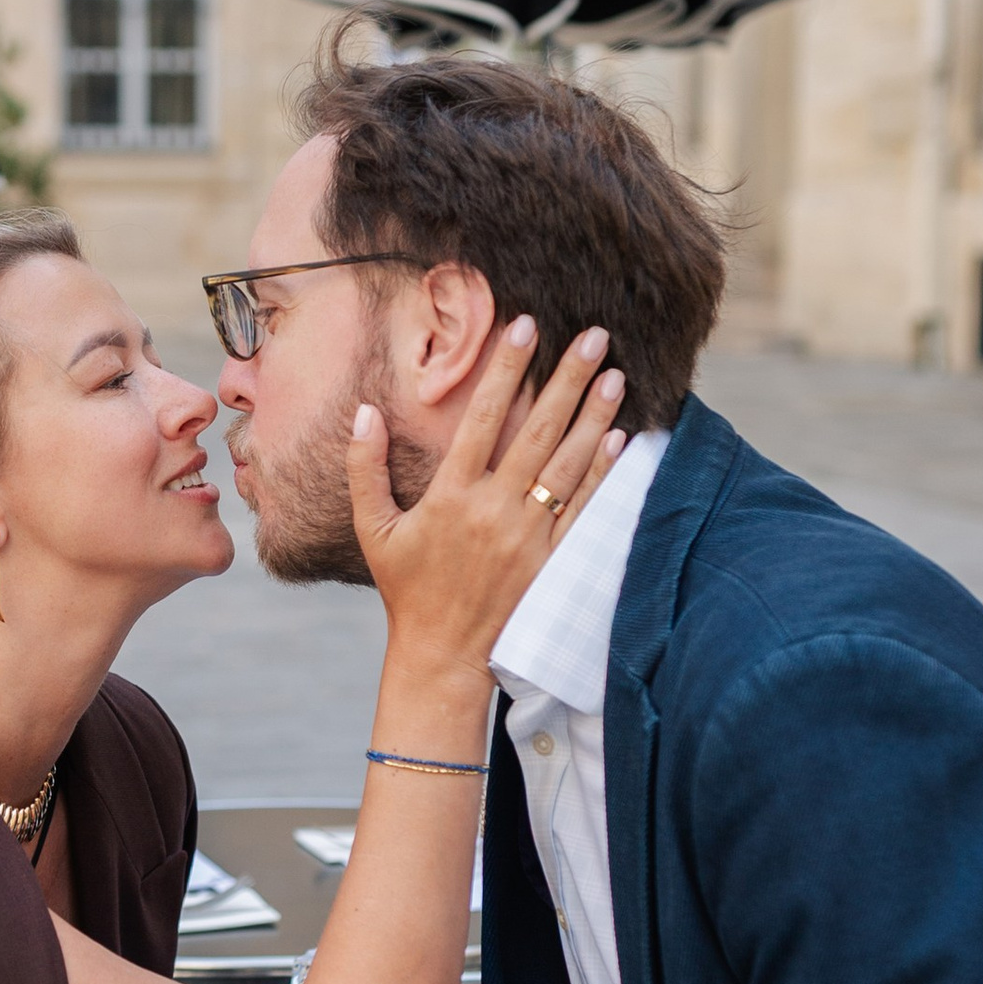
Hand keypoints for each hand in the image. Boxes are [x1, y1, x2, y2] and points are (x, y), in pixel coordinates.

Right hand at [351, 320, 625, 689]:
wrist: (442, 655)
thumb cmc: (406, 589)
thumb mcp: (372, 530)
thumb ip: (363, 469)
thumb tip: (364, 412)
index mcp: (450, 496)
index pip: (483, 418)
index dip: (507, 371)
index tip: (528, 328)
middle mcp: (493, 510)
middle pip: (537, 431)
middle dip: (567, 379)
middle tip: (595, 336)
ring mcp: (528, 536)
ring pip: (567, 464)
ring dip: (594, 416)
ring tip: (616, 375)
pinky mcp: (551, 561)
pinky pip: (582, 509)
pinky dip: (602, 472)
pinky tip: (619, 438)